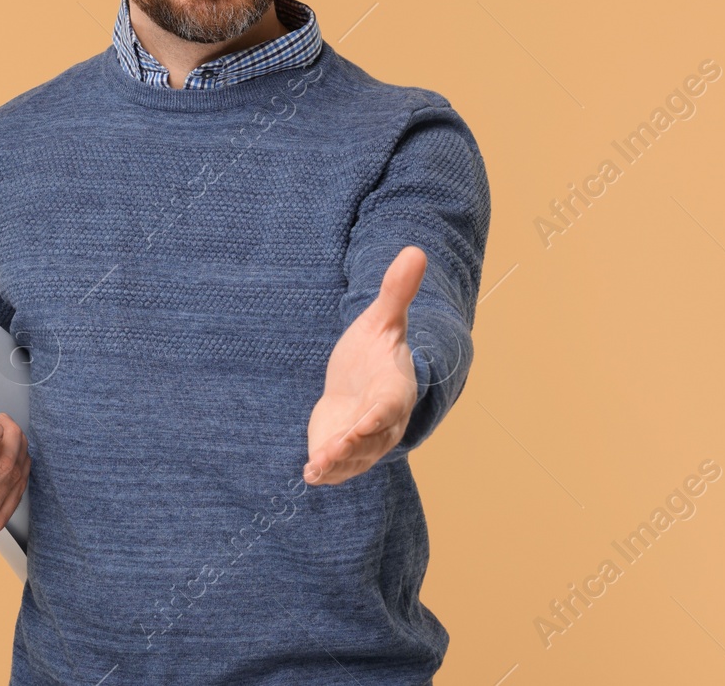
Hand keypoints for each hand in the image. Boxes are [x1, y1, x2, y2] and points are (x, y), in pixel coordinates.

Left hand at [303, 245, 426, 486]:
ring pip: (354, 457)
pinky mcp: (342, 451)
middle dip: (355, 445)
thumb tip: (415, 250)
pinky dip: (326, 473)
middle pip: (372, 437)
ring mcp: (363, 440)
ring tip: (316, 466)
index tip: (366, 421)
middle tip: (334, 448)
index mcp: (394, 388)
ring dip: (336, 463)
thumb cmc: (373, 350)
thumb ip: (396, 292)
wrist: (360, 380)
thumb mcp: (382, 319)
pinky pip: (337, 467)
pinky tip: (309, 475)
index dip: (380, 414)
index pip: (390, 404)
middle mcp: (382, 421)